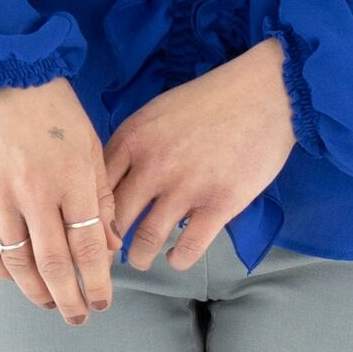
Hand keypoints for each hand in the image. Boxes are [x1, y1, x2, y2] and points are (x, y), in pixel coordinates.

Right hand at [0, 78, 121, 325]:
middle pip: (55, 264)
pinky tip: (12, 278)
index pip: (89, 247)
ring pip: (18, 261)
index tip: (102, 301)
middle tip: (77, 315)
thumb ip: (102, 194)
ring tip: (49, 302)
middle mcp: (37, 193)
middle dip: (69, 298)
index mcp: (74, 179)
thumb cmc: (54, 108)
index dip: (97, 282)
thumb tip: (110, 244)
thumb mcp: (91, 144)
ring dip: (35, 291)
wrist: (1, 75)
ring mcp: (0, 194)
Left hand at [103, 37, 296, 270]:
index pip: (95, 186)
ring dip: (139, 256)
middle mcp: (153, 164)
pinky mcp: (219, 205)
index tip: (90, 225)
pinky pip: (187, 248)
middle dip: (108, 242)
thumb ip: (133, 144)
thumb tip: (114, 181)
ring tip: (139, 258)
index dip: (88, 212)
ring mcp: (186, 187)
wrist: (264, 92)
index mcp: (133, 137)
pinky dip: (177, 258)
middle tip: (109, 252)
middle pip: (114, 218)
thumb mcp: (157, 111)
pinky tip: (175, 254)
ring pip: (145, 241)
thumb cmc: (211, 99)